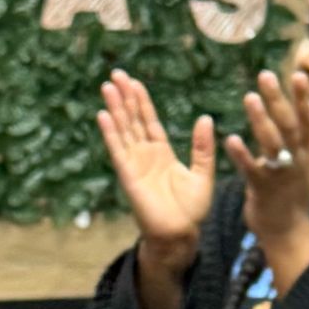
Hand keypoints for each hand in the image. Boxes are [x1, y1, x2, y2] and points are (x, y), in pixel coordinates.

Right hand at [98, 70, 214, 264]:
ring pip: (123, 130)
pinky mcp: (128, 176)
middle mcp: (145, 155)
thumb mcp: (203, 174)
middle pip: (132, 120)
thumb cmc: (192, 210)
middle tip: (115, 73)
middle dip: (125, 97)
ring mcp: (135, 164)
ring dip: (115, 109)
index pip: (149, 121)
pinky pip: (118, 150)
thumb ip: (202, 148)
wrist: (180, 234)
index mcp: (162, 153)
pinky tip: (103, 115)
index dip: (141, 101)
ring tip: (107, 87)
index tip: (134, 81)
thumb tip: (205, 118)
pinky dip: (110, 133)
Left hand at [223, 71, 308, 250]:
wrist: (290, 234)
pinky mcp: (263, 190)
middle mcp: (297, 162)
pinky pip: (251, 170)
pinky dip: (242, 155)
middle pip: (289, 126)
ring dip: (261, 120)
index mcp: (308, 155)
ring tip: (249, 98)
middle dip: (278, 100)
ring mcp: (281, 176)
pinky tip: (230, 139)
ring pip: (272, 144)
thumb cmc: (295, 196)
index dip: (303, 99)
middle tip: (264, 76)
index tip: (297, 75)